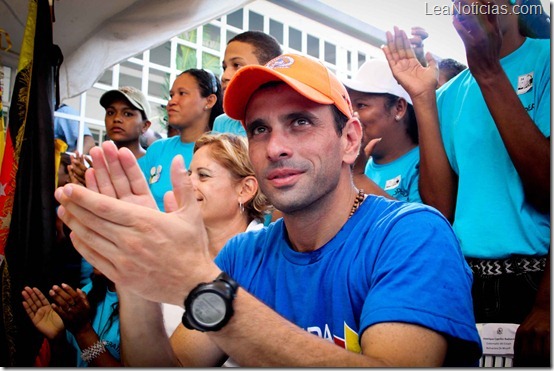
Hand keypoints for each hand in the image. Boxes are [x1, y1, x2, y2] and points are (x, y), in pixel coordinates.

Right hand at [21, 286, 63, 339]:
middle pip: (35, 301)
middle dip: (31, 294)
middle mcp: (42, 310)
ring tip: (23, 292)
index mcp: (48, 307)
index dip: (38, 293)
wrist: (59, 333)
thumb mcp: (61, 310)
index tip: (34, 287)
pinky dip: (27, 308)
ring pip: (32, 305)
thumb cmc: (61, 322)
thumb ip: (58, 302)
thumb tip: (57, 292)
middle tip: (26, 287)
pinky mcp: (35, 320)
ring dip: (27, 299)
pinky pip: (30, 313)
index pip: (42, 298)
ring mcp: (38, 315)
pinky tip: (23, 302)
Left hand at [49, 283, 91, 335]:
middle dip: (61, 292)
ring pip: (64, 305)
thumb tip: (78, 289)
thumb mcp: (87, 306)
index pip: (75, 295)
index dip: (69, 289)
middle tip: (54, 286)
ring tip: (50, 292)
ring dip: (57, 298)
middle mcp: (77, 308)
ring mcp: (71, 314)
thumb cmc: (84, 316)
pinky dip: (57, 309)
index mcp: (82, 304)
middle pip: (68, 299)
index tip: (62, 284)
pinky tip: (52, 304)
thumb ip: (84, 297)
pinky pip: (61, 313)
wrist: (82, 329)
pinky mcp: (67, 320)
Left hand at [55, 149, 217, 304]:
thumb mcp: (191, 213)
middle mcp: (129, 239)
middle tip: (59, 193)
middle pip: (92, 220)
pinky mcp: (121, 275)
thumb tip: (176, 159)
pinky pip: (94, 258)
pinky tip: (75, 236)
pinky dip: (81, 246)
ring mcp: (123, 259)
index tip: (69, 186)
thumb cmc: (192, 247)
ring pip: (90, 238)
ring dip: (73, 223)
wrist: (194, 284)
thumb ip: (181, 184)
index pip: (105, 206)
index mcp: (145, 221)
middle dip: (72, 205)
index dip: (83, 196)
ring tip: (62, 211)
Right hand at [382, 26, 437, 99]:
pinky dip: (387, 53)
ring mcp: (400, 68)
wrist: (425, 92)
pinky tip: (384, 46)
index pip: (407, 48)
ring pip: (394, 52)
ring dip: (391, 42)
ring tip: (388, 32)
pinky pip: (390, 61)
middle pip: (400, 48)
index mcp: (413, 63)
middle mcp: (405, 64)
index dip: (405, 39)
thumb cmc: (430, 82)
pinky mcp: (396, 72)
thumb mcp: (433, 67)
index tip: (402, 30)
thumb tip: (428, 52)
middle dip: (397, 37)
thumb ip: (430, 59)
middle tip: (394, 27)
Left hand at [452, 0, 502, 77]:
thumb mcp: (495, 37)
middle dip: (468, 2)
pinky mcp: (472, 45)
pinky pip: (463, 31)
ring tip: (454, 6)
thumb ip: (491, 26)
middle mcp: (489, 30)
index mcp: (495, 27)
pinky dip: (457, 24)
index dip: (480, 0)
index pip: (490, 7)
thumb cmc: (490, 54)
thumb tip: (482, 17)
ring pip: (470, 18)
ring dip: (460, 10)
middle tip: (459, 0)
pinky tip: (453, 19)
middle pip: (479, 9)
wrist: (489, 70)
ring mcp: (481, 37)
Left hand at [514, 305, 549, 365]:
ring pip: (538, 354)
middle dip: (529, 363)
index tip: (519, 365)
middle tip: (531, 366)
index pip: (518, 351)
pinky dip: (546, 356)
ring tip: (540, 364)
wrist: (545, 307)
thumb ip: (522, 341)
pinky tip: (545, 358)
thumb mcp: (525, 328)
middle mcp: (528, 333)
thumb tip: (519, 356)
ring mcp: (540, 333)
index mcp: (520, 332)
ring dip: (539, 361)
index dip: (520, 362)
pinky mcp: (549, 334)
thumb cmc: (536, 319)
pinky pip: (547, 350)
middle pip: (527, 354)